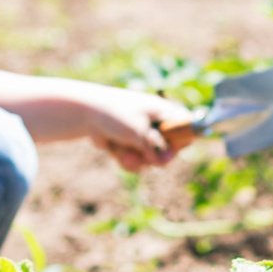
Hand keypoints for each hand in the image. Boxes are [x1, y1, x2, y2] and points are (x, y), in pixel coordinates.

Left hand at [82, 85, 197, 172]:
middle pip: (170, 149)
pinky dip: (125, 159)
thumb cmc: (114, 113)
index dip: (183, 140)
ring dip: (136, 159)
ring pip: (151, 159)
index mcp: (163, 111)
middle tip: (146, 158)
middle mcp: (156, 123)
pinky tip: (114, 150)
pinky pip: (136, 161)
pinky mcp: (130, 145)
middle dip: (155, 157)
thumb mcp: (137, 130)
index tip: (170, 149)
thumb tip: (160, 161)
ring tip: (122, 152)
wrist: (85, 113)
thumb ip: (152, 146)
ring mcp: (143, 135)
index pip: (187, 125)